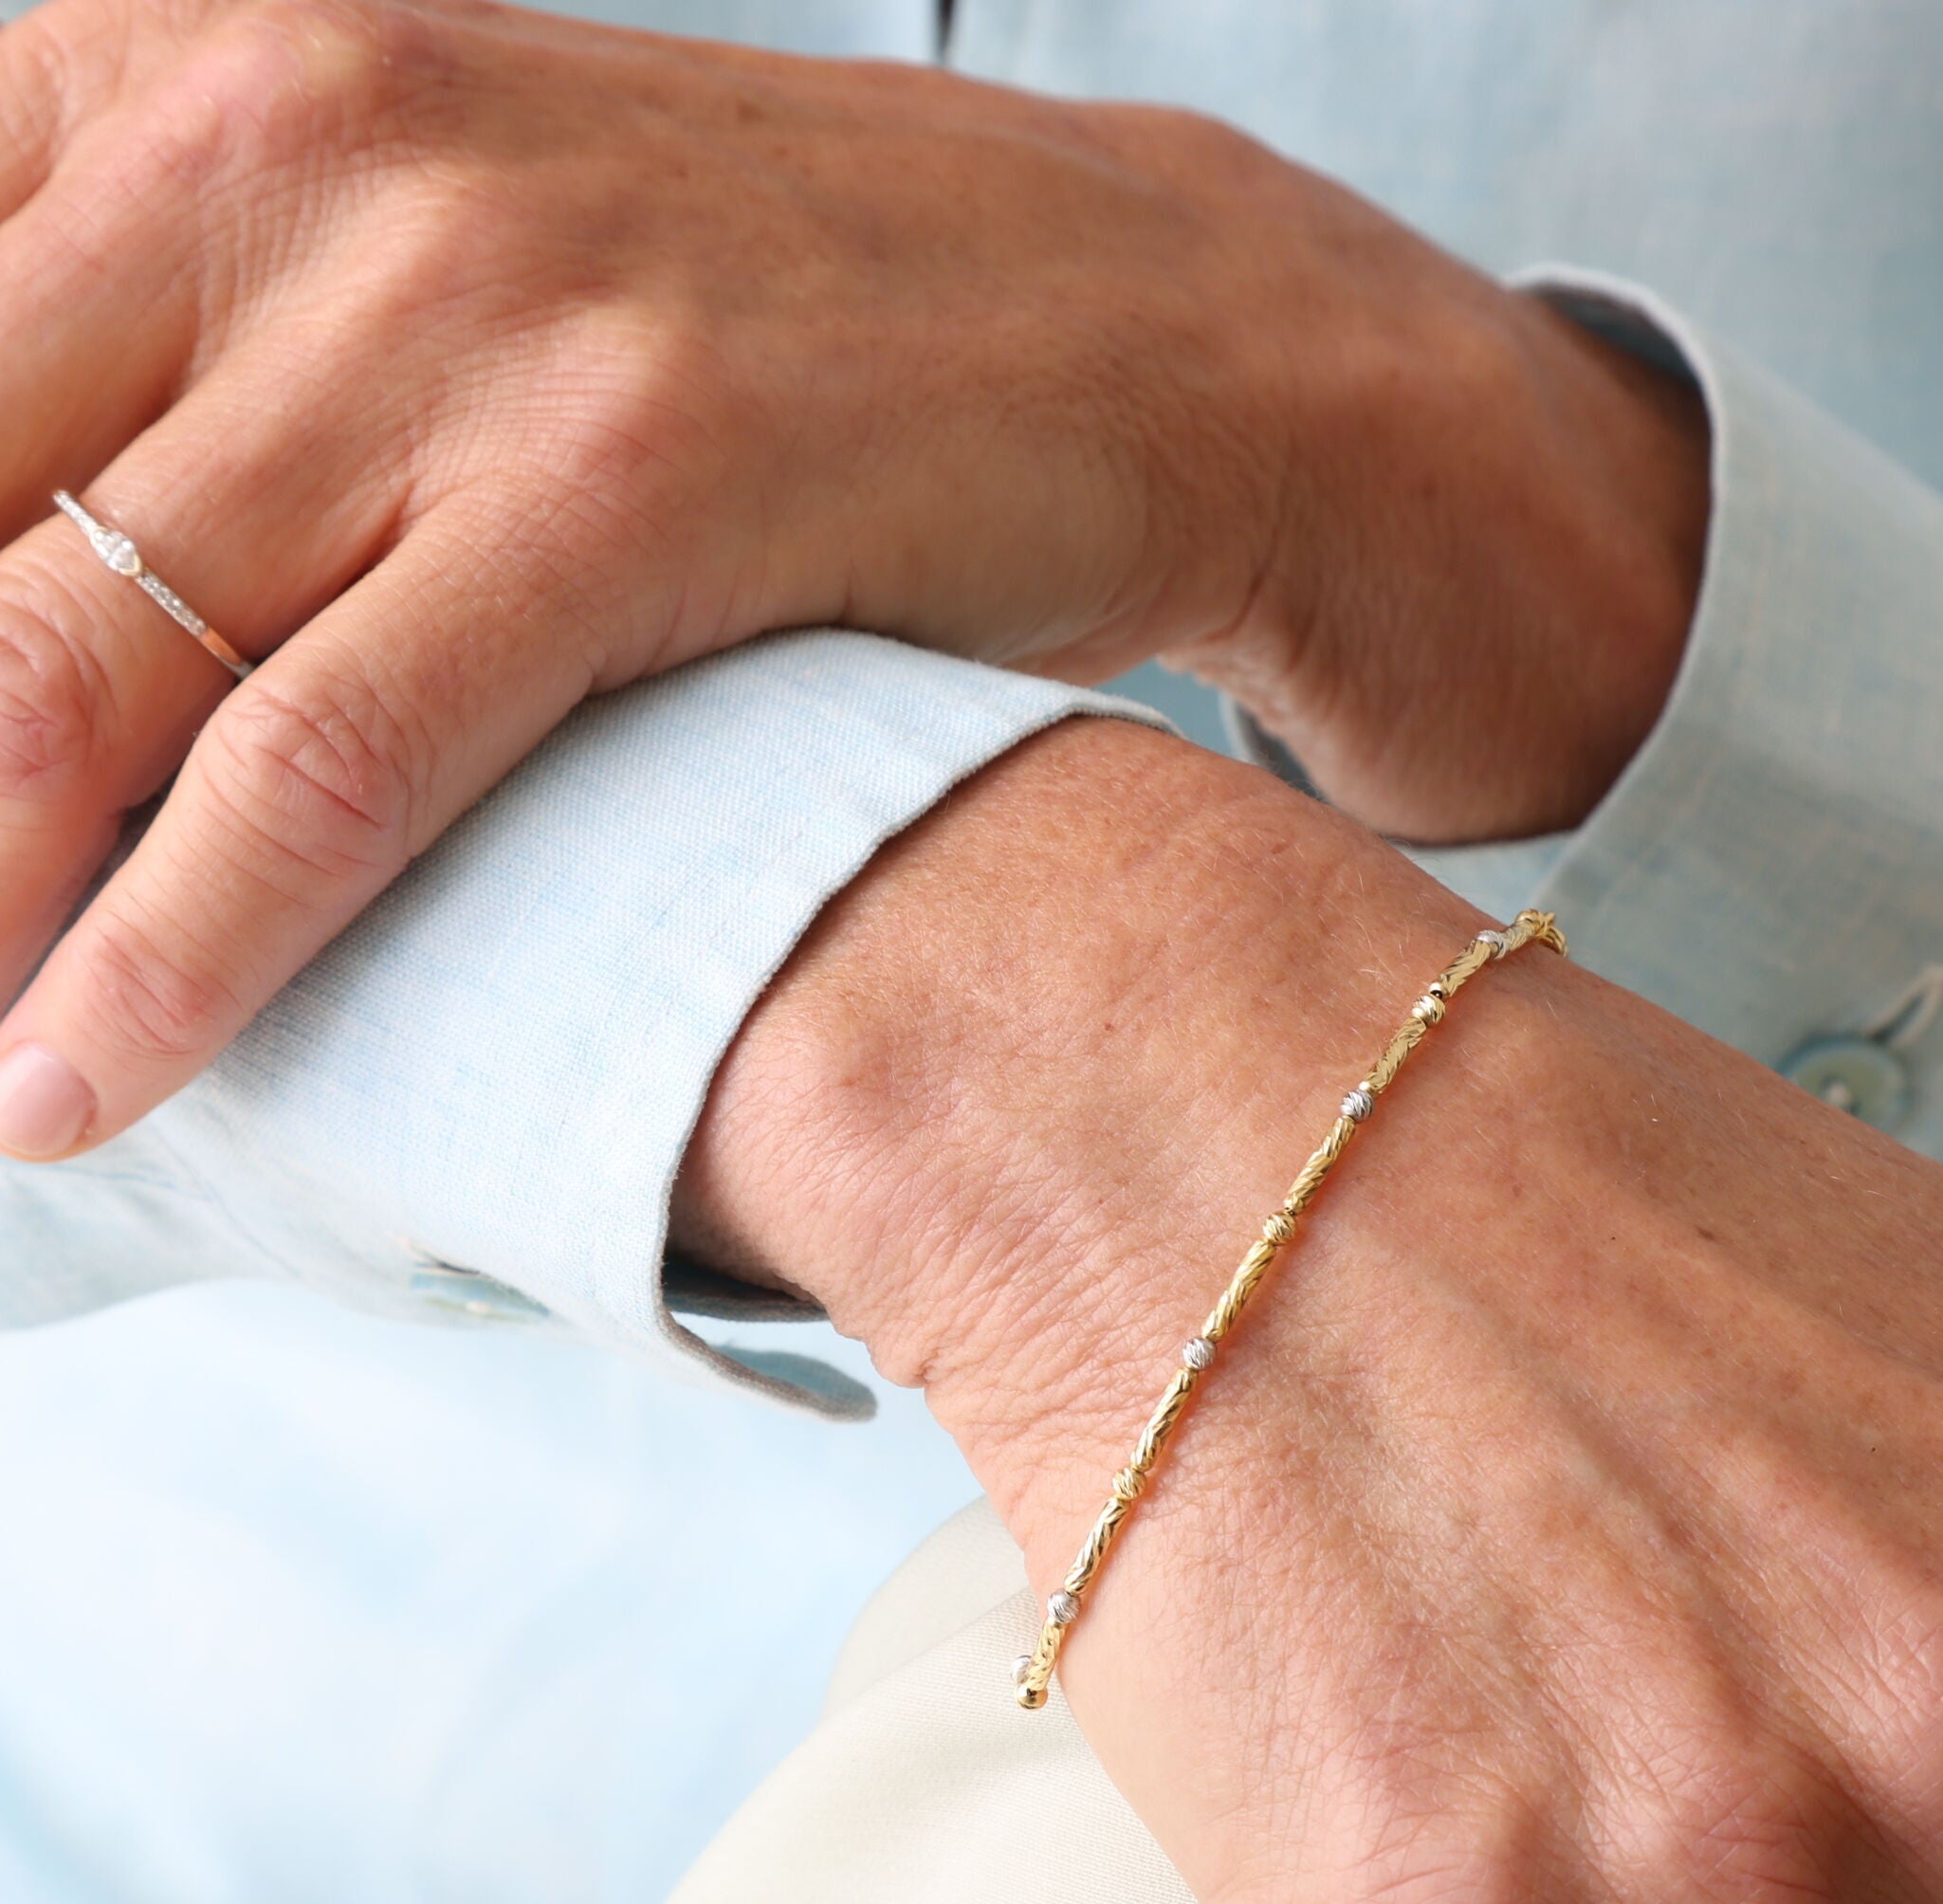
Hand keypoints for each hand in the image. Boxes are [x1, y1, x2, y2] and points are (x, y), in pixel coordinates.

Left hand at [0, 0, 1705, 1158]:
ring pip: (74, 656)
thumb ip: (194, 388)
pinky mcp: (632, 475)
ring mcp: (471, 300)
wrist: (1147, 329)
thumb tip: (17, 622)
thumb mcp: (443, 275)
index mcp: (197, 55)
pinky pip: (329, 753)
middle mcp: (293, 131)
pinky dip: (178, 946)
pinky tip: (76, 1080)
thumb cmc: (778, 330)